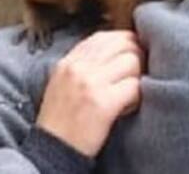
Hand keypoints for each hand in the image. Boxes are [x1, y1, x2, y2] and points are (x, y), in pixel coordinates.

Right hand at [37, 31, 142, 157]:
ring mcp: (90, 83)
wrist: (51, 151)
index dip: (124, 42)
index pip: (105, 36)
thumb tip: (118, 48)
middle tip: (137, 74)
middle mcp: (78, 67)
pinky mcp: (103, 103)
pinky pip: (135, 87)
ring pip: (133, 61)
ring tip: (129, 93)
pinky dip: (138, 97)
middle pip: (123, 43)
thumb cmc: (61, 120)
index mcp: (69, 61)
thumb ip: (85, 63)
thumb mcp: (63, 82)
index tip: (130, 55)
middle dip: (137, 56)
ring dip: (138, 77)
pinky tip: (128, 107)